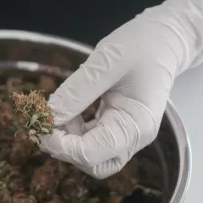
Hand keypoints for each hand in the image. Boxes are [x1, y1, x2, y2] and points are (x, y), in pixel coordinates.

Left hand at [40, 0, 202, 178]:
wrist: (162, 40)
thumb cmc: (141, 46)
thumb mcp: (106, 63)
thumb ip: (76, 92)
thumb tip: (49, 116)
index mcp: (136, 126)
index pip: (91, 154)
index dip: (60, 145)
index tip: (40, 126)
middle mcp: (132, 138)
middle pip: (90, 163)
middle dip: (63, 147)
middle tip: (46, 121)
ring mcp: (123, 136)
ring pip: (87, 155)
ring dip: (66, 139)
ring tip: (60, 109)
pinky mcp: (114, 129)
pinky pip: (88, 141)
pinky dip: (72, 131)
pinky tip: (68, 111)